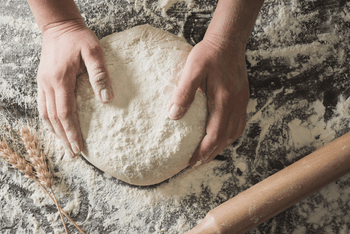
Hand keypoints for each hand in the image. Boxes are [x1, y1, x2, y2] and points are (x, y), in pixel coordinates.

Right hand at [37, 21, 113, 155]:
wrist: (58, 26)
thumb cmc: (78, 37)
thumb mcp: (93, 51)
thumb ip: (99, 74)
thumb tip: (107, 99)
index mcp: (60, 79)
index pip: (65, 113)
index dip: (71, 132)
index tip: (79, 148)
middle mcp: (48, 84)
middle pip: (54, 118)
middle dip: (64, 138)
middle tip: (73, 155)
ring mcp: (42, 83)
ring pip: (45, 114)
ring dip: (55, 132)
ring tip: (65, 146)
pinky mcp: (42, 81)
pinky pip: (42, 106)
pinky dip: (49, 120)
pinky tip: (56, 127)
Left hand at [168, 36, 248, 166]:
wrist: (228, 40)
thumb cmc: (208, 53)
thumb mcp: (192, 69)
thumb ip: (184, 93)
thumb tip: (173, 116)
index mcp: (223, 100)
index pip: (214, 135)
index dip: (202, 152)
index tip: (190, 162)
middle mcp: (236, 104)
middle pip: (226, 138)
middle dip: (211, 154)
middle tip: (196, 164)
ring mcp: (241, 102)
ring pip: (234, 133)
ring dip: (221, 146)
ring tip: (207, 154)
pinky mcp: (242, 97)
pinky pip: (239, 123)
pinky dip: (229, 135)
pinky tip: (220, 136)